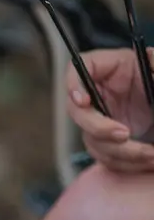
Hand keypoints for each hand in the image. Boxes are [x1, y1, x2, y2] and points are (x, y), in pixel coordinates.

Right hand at [68, 48, 153, 172]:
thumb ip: (153, 62)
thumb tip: (147, 56)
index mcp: (109, 68)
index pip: (76, 70)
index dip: (73, 85)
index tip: (84, 102)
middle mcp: (98, 94)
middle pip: (78, 113)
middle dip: (99, 128)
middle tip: (125, 135)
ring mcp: (100, 119)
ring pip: (93, 141)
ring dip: (121, 153)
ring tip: (151, 156)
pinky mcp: (108, 141)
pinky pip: (106, 157)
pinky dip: (126, 163)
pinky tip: (148, 161)